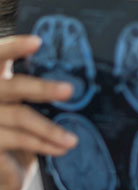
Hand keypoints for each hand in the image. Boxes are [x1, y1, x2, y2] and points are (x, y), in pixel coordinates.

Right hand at [0, 34, 77, 189]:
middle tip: (70, 90)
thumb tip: (72, 85)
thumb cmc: (13, 138)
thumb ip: (31, 94)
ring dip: (49, 129)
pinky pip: (17, 140)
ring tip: (73, 140)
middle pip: (11, 87)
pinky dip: (42, 144)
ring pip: (18, 117)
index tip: (38, 41)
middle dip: (41, 89)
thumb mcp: (20, 110)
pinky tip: (60, 148)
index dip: (13, 47)